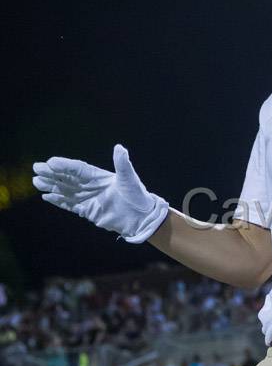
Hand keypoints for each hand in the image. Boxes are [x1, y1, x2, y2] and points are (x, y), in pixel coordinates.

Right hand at [32, 144, 168, 243]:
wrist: (141, 218)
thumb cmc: (137, 196)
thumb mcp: (130, 178)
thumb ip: (122, 163)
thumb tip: (120, 147)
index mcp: (99, 176)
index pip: (77, 169)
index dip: (64, 165)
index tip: (51, 162)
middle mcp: (91, 186)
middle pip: (67, 178)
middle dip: (52, 173)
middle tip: (36, 168)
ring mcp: (88, 198)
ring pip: (65, 191)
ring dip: (51, 186)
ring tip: (36, 181)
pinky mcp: (88, 211)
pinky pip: (69, 204)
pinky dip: (58, 201)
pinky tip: (46, 196)